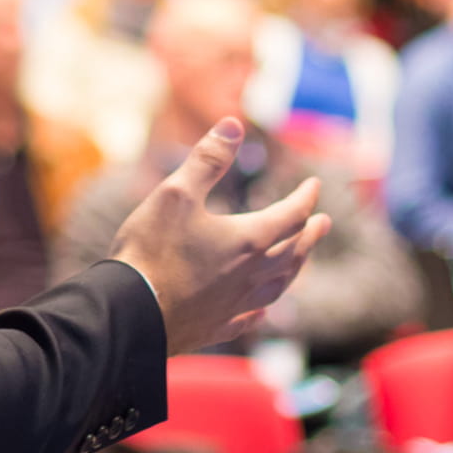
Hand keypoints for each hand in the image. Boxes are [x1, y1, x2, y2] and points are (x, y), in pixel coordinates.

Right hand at [111, 119, 330, 356]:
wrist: (129, 314)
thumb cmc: (151, 250)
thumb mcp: (176, 192)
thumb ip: (208, 159)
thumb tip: (233, 125)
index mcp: (247, 240)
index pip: (290, 215)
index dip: (305, 197)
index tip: (314, 185)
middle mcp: (250, 275)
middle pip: (292, 253)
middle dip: (310, 234)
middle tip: (323, 223)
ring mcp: (234, 305)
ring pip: (278, 287)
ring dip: (294, 270)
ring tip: (300, 261)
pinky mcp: (215, 328)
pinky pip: (249, 319)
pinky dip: (262, 309)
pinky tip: (262, 310)